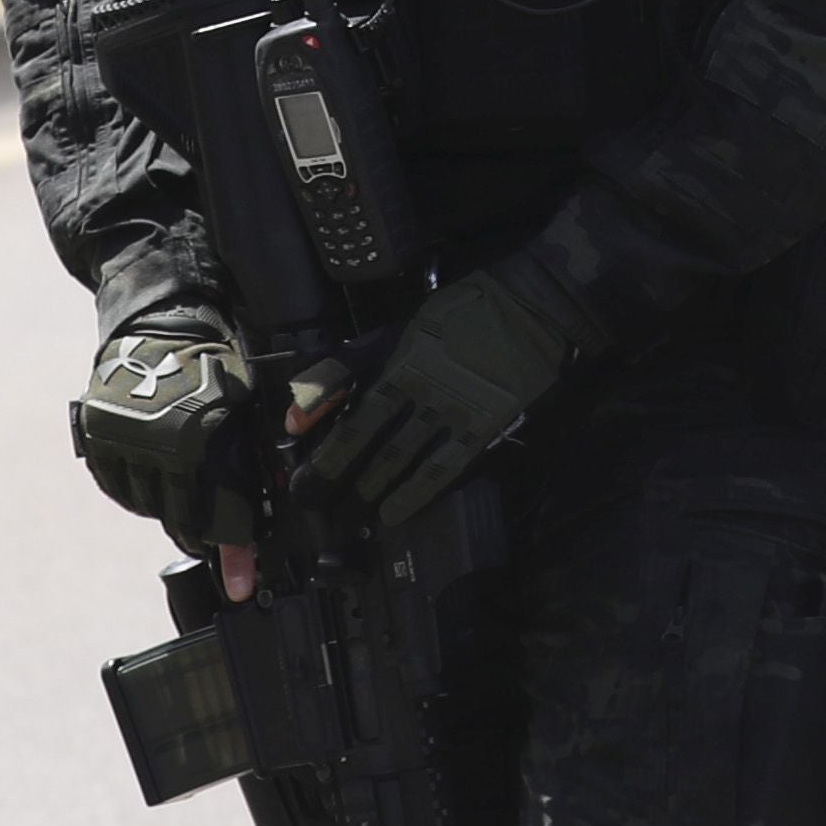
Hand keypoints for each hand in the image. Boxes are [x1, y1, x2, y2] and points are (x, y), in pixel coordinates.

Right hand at [68, 317, 258, 548]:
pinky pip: (114, 486)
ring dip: (162, 510)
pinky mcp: (97, 434)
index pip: (217, 512)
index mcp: (200, 438)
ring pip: (143, 504)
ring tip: (177, 501)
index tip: (238, 583)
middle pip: (177, 516)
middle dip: (195, 533)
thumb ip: (253, 461)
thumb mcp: (244, 410)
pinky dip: (131, 494)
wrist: (162, 326)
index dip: (232, 551)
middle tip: (204, 539)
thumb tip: (272, 506)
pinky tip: (147, 487)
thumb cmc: (215, 368)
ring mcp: (122, 439)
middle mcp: (157, 443)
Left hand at [293, 263, 592, 527]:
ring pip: (406, 459)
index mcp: (399, 365)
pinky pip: (446, 466)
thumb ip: (344, 369)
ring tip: (353, 518)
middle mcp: (423, 394)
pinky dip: (418, 490)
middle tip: (323, 512)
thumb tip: (297, 413)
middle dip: (345, 483)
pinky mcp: (484, 426)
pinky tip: (396, 511)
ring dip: (376, 490)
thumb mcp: (395, 332)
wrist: (529, 307)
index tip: (306, 484)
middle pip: (375, 447)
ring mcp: (455, 412)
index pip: (354, 421)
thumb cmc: (459, 315)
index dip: (328, 457)